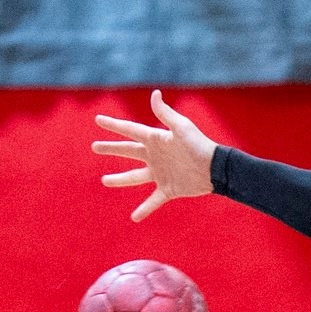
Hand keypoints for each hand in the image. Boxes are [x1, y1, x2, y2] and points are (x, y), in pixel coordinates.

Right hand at [93, 90, 216, 221]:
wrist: (215, 169)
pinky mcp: (168, 189)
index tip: (98, 120)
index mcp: (156, 139)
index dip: (114, 125)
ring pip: (135, 177)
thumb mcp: (181, 127)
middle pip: (128, 151)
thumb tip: (154, 94)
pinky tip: (134, 218)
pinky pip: (153, 201)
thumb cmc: (199, 145)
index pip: (130, 130)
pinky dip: (144, 210)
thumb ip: (165, 114)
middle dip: (111, 149)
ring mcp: (160, 173)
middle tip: (94, 146)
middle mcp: (155, 156)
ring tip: (104, 181)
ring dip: (119, 180)